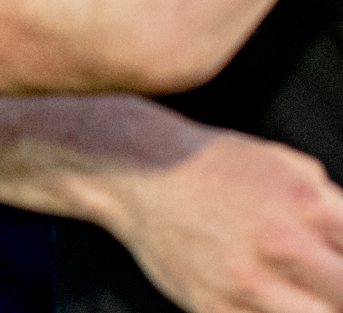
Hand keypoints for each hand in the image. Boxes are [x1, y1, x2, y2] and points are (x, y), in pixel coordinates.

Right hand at [99, 127, 342, 312]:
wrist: (140, 174)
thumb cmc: (213, 166)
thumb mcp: (288, 165)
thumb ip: (334, 205)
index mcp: (309, 206)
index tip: (336, 264)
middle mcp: (283, 246)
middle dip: (337, 288)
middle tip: (326, 283)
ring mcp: (249, 282)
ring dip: (313, 306)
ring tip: (300, 295)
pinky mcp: (216, 308)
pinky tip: (270, 301)